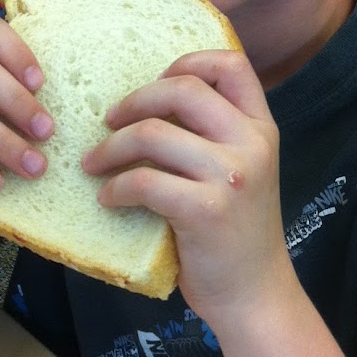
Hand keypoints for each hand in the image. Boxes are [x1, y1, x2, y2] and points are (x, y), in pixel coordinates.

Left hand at [81, 51, 289, 319]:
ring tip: (94, 165)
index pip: (230, 64)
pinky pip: (144, 182)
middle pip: (183, 89)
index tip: (154, 83)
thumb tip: (147, 103)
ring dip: (111, 148)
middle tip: (108, 122)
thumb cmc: (237, 234)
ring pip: (153, 134)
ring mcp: (232, 176)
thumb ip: (214, 135)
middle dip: (134, 100)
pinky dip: (115, 188)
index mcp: (261, 128)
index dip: (186, 61)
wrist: (255, 295)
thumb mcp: (242, 171)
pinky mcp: (206, 210)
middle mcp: (253, 144)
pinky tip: (108, 199)